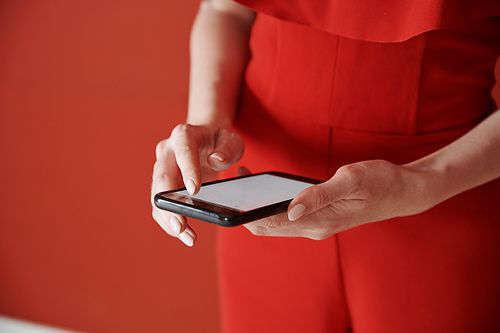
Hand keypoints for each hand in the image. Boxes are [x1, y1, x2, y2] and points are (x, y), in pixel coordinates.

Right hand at [151, 124, 243, 245]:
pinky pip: (161, 204)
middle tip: (181, 226)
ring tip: (187, 236)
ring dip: (168, 218)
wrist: (207, 140)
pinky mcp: (162, 185)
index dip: (188, 170)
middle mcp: (167, 151)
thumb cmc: (220, 140)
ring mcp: (162, 168)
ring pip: (157, 195)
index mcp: (184, 135)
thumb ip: (228, 149)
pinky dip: (168, 220)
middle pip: (162, 177)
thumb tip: (217, 160)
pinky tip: (182, 232)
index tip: (194, 191)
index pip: (183, 151)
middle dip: (169, 203)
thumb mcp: (231, 139)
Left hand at [244, 160, 432, 239]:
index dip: (247, 211)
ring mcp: (317, 225)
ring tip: (248, 180)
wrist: (405, 191)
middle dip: (247, 208)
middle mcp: (315, 229)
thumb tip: (290, 210)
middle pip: (268, 226)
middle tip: (238, 178)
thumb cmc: (381, 181)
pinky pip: (288, 216)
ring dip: (259, 206)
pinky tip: (268, 188)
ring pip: (277, 222)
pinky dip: (273, 205)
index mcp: (319, 222)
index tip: (234, 190)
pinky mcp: (320, 218)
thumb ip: (319, 195)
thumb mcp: (351, 180)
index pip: (271, 224)